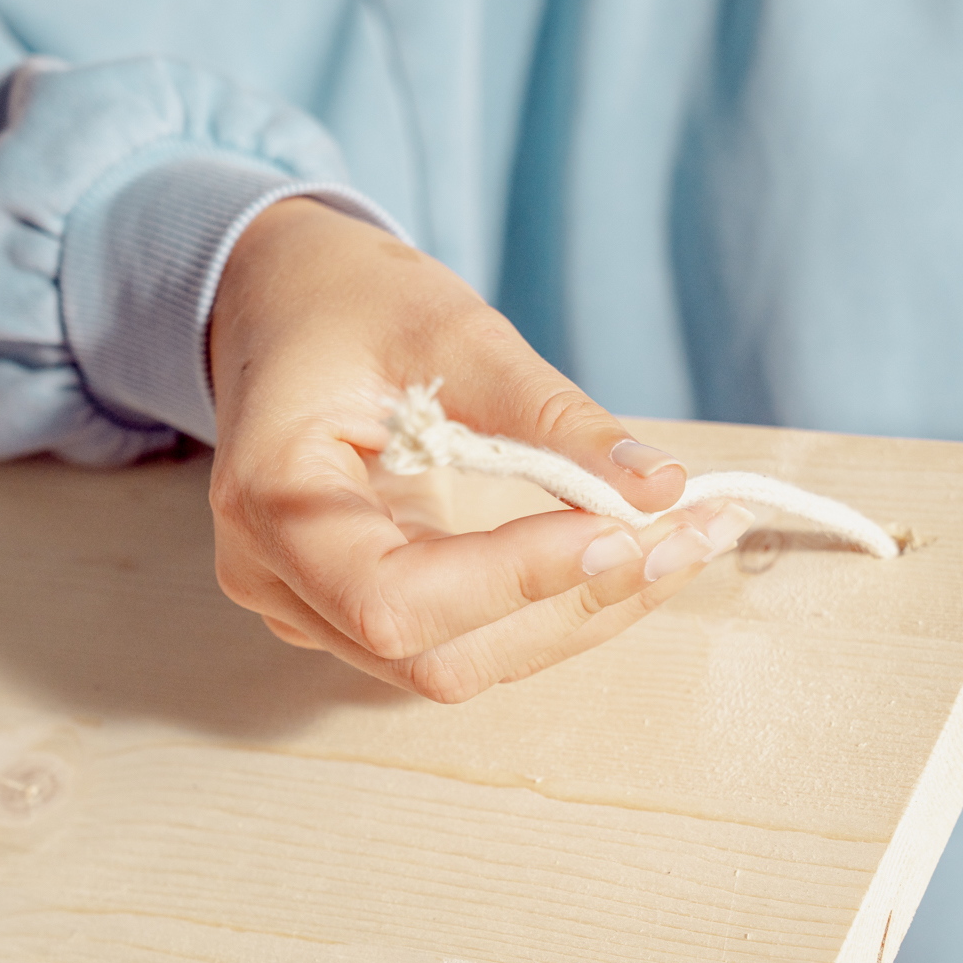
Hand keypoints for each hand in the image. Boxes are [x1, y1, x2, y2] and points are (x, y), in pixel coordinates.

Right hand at [207, 198, 748, 699]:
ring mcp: (313, 606)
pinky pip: (467, 636)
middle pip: (436, 654)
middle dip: (574, 603)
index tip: (626, 525)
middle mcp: (276, 576)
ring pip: (462, 661)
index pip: (394, 598)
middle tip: (692, 533)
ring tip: (688, 539)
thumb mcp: (452, 330)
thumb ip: (550, 415)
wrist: (283, 301)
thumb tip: (660, 487)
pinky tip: (635, 550)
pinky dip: (556, 602)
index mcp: (270, 497)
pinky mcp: (360, 611)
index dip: (515, 580)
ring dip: (583, 612)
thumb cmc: (350, 300)